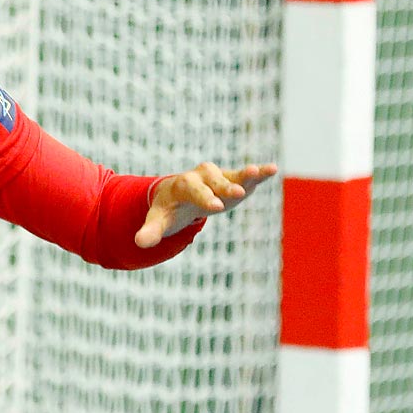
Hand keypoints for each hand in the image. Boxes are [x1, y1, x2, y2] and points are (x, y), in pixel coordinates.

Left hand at [135, 161, 279, 247]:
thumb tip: (140, 243)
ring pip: (233, 175)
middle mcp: (202, 176)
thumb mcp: (158, 220)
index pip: (194, 190)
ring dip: (247, 175)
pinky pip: (246, 177)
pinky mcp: (232, 180)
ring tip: (263, 171)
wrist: (177, 195)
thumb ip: (150, 231)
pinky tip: (273, 169)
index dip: (204, 198)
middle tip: (237, 193)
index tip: (214, 207)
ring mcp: (218, 177)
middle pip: (215, 181)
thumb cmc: (168, 208)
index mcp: (183, 184)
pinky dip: (259, 174)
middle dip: (225, 187)